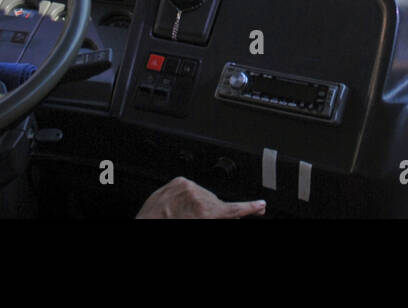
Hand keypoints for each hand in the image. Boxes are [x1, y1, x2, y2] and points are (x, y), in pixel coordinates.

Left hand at [135, 177, 265, 218]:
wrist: (146, 225)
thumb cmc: (169, 227)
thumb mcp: (199, 223)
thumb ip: (218, 217)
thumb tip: (230, 215)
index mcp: (205, 213)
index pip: (233, 209)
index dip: (250, 208)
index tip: (261, 205)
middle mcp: (198, 197)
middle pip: (217, 204)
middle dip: (215, 212)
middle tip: (204, 219)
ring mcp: (187, 187)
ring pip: (204, 196)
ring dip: (200, 204)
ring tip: (185, 215)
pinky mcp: (179, 181)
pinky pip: (192, 188)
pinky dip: (189, 197)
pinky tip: (181, 206)